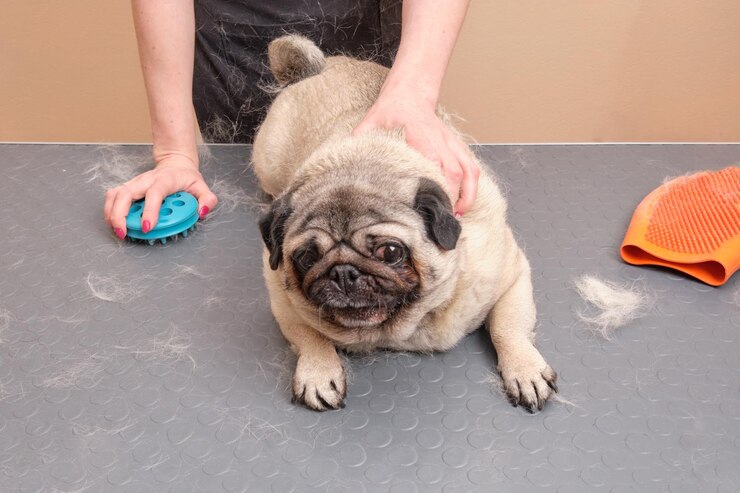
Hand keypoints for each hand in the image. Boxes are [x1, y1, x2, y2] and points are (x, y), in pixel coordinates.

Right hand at [104, 154, 217, 239]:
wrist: (175, 163)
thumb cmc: (187, 177)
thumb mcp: (202, 187)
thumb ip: (207, 200)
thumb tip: (201, 213)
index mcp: (165, 180)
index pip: (154, 194)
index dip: (149, 210)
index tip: (147, 227)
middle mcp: (146, 180)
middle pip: (126, 194)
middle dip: (120, 215)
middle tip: (123, 233)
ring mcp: (135, 182)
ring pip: (115, 194)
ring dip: (111, 213)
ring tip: (116, 230)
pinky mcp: (128, 186)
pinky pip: (113, 196)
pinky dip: (109, 210)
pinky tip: (113, 222)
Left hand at [353, 90, 479, 215]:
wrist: (410, 94)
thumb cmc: (392, 110)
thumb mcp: (372, 123)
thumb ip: (362, 142)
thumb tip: (347, 161)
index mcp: (421, 137)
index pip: (432, 164)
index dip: (433, 187)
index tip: (428, 207)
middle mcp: (440, 142)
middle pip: (453, 174)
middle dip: (451, 199)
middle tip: (442, 221)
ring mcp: (451, 145)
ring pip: (468, 172)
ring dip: (467, 195)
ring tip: (457, 216)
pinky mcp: (457, 147)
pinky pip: (471, 168)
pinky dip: (472, 187)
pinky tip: (464, 202)